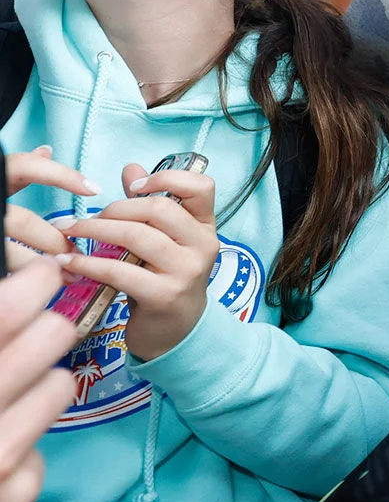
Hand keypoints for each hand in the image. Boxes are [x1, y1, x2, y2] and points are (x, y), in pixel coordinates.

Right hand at [0, 258, 77, 501]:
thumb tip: (16, 293)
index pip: (7, 313)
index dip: (34, 283)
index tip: (44, 273)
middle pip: (52, 337)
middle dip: (46, 330)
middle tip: (33, 335)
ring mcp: (0, 457)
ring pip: (60, 385)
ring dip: (42, 385)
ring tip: (10, 395)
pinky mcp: (13, 494)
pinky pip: (41, 451)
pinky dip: (24, 450)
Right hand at [5, 147, 96, 268]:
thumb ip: (18, 169)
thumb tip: (47, 151)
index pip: (23, 167)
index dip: (59, 175)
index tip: (94, 189)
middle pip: (19, 221)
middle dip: (52, 240)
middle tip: (76, 253)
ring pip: (7, 252)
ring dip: (39, 267)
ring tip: (65, 276)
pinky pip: (0, 268)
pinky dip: (18, 279)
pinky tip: (35, 288)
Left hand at [61, 163, 218, 360]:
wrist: (177, 332)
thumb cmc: (165, 280)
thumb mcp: (164, 242)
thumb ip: (148, 206)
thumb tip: (131, 168)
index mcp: (205, 227)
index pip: (202, 187)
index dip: (167, 178)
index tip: (134, 187)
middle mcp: (203, 246)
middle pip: (159, 210)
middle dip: (114, 208)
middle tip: (85, 218)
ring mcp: (187, 271)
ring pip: (138, 236)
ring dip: (96, 231)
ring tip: (70, 233)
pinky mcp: (164, 295)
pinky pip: (121, 271)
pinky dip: (89, 263)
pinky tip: (70, 262)